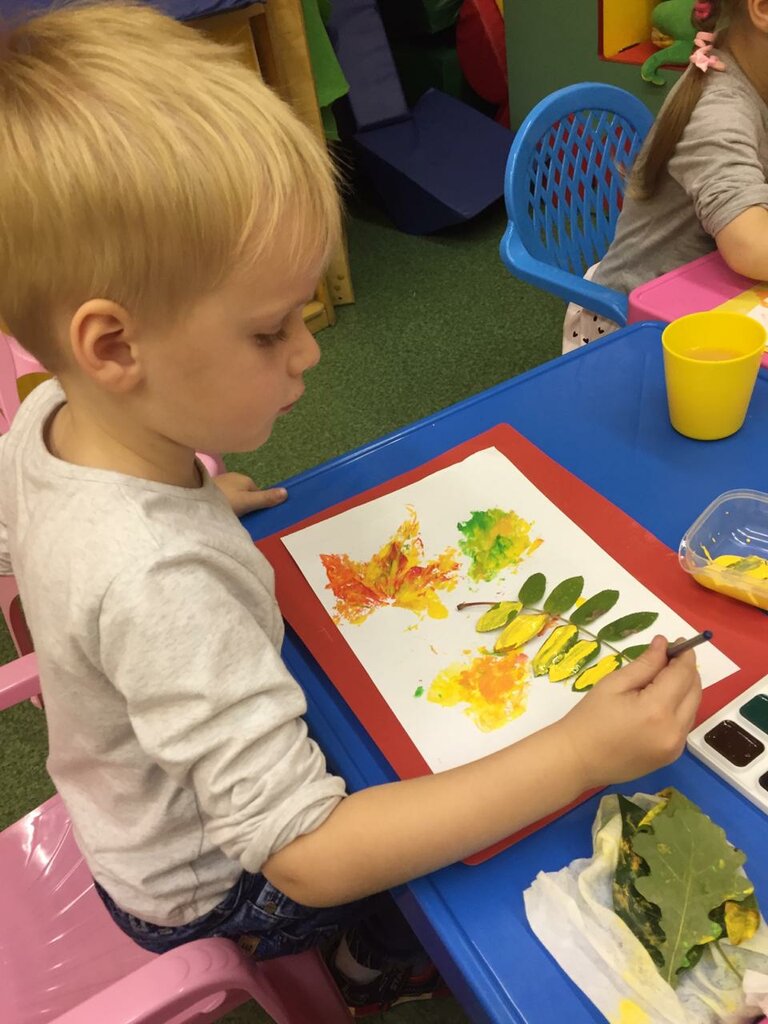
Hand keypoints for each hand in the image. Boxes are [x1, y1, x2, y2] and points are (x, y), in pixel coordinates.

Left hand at [213, 472, 286, 516]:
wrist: (191, 496)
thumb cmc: (223, 499)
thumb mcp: (247, 502)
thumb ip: (265, 498)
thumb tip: (286, 492)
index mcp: (245, 479)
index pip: (258, 494)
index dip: (257, 507)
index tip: (251, 518)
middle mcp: (234, 478)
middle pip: (245, 494)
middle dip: (244, 506)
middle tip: (239, 519)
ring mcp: (221, 482)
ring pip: (233, 497)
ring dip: (232, 506)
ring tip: (227, 517)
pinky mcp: (209, 489)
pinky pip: (221, 498)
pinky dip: (222, 505)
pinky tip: (217, 513)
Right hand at [555, 635, 701, 789]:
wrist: (577, 760)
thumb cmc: (589, 718)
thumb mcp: (613, 684)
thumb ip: (645, 664)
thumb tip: (664, 645)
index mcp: (657, 709)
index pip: (683, 674)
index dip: (684, 655)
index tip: (677, 642)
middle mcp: (674, 730)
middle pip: (695, 691)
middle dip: (687, 670)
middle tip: (669, 657)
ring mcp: (676, 747)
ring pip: (693, 708)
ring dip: (685, 689)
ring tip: (662, 678)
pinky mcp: (672, 756)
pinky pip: (684, 724)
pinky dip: (679, 708)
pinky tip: (660, 702)